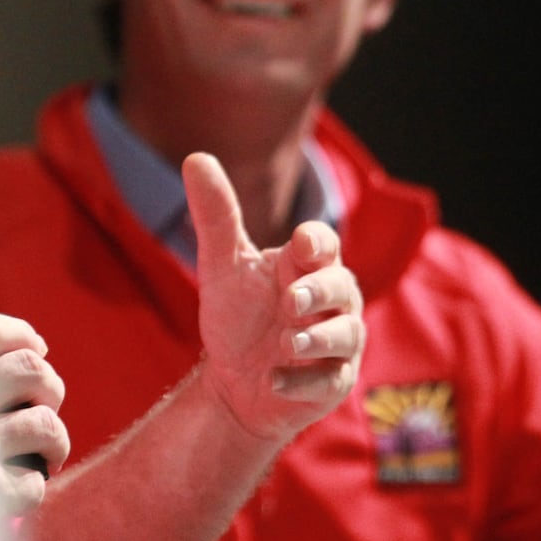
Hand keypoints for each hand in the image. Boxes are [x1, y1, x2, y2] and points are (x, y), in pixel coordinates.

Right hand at [0, 312, 68, 540]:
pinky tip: (17, 486)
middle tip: (44, 400)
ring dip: (53, 436)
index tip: (34, 343)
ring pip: (44, 422)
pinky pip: (34, 480)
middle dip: (48, 383)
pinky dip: (33, 484)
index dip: (21, 332)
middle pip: (28, 367)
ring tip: (43, 448)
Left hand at [185, 152, 364, 441]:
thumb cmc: (236, 315)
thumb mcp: (221, 265)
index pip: (324, 245)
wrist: (234, 380)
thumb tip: (195, 157)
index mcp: (307, 267)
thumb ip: (216, 216)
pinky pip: (329, 382)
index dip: (318, 243)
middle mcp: (332, 303)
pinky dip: (303, 382)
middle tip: (290, 301)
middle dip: (319, 293)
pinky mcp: (332, 383)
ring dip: (316, 340)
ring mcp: (337, 345)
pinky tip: (274, 379)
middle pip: (342, 287)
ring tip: (285, 344)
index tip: (302, 243)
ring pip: (346, 336)